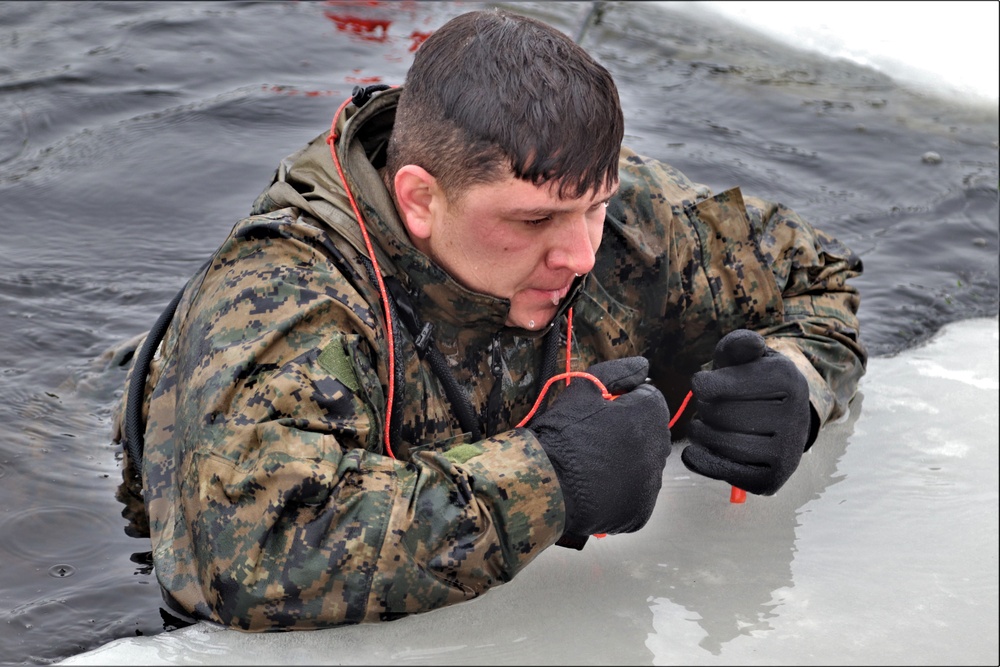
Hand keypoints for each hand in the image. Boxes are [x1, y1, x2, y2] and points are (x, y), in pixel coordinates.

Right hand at [528, 356, 670, 540]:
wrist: (545, 485)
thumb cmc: (562, 433)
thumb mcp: (582, 390)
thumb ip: (618, 371)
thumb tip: (644, 365)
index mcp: (648, 417)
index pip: (650, 399)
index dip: (625, 400)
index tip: (603, 409)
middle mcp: (657, 450)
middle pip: (651, 431)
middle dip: (631, 428)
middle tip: (597, 435)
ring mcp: (651, 484)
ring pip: (646, 463)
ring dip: (629, 458)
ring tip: (595, 462)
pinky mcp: (641, 511)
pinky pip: (638, 492)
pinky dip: (623, 487)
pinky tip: (599, 484)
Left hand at [681, 329, 810, 494]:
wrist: (779, 418)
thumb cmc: (751, 382)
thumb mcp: (744, 357)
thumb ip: (738, 345)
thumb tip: (750, 343)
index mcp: (788, 379)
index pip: (715, 386)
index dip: (702, 386)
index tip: (706, 384)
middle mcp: (795, 417)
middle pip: (719, 415)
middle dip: (705, 410)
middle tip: (709, 407)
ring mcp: (787, 453)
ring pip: (722, 443)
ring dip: (701, 433)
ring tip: (706, 425)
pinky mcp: (772, 480)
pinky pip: (725, 473)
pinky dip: (701, 461)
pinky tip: (695, 451)